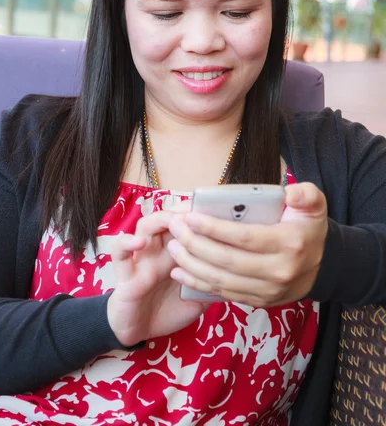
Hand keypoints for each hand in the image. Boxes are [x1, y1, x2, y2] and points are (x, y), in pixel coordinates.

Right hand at [107, 201, 209, 346]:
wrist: (139, 331)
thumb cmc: (168, 309)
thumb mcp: (197, 297)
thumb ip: (213, 284)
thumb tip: (240, 277)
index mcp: (178, 253)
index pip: (188, 224)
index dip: (200, 215)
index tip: (217, 210)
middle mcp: (160, 250)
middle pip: (168, 217)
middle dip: (182, 211)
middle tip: (195, 210)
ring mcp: (141, 258)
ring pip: (144, 226)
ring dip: (159, 220)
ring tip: (173, 222)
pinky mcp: (124, 273)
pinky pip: (119, 252)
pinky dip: (126, 242)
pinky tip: (139, 242)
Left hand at [166, 183, 327, 306]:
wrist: (322, 266)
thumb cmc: (308, 229)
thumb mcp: (314, 205)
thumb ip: (306, 193)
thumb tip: (290, 192)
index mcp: (289, 244)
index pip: (244, 237)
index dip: (214, 228)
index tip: (191, 216)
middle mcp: (278, 271)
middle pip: (227, 260)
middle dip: (195, 244)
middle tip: (175, 227)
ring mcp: (268, 290)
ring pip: (221, 280)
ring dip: (191, 264)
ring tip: (172, 246)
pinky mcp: (258, 301)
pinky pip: (223, 294)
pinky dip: (198, 283)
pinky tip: (180, 271)